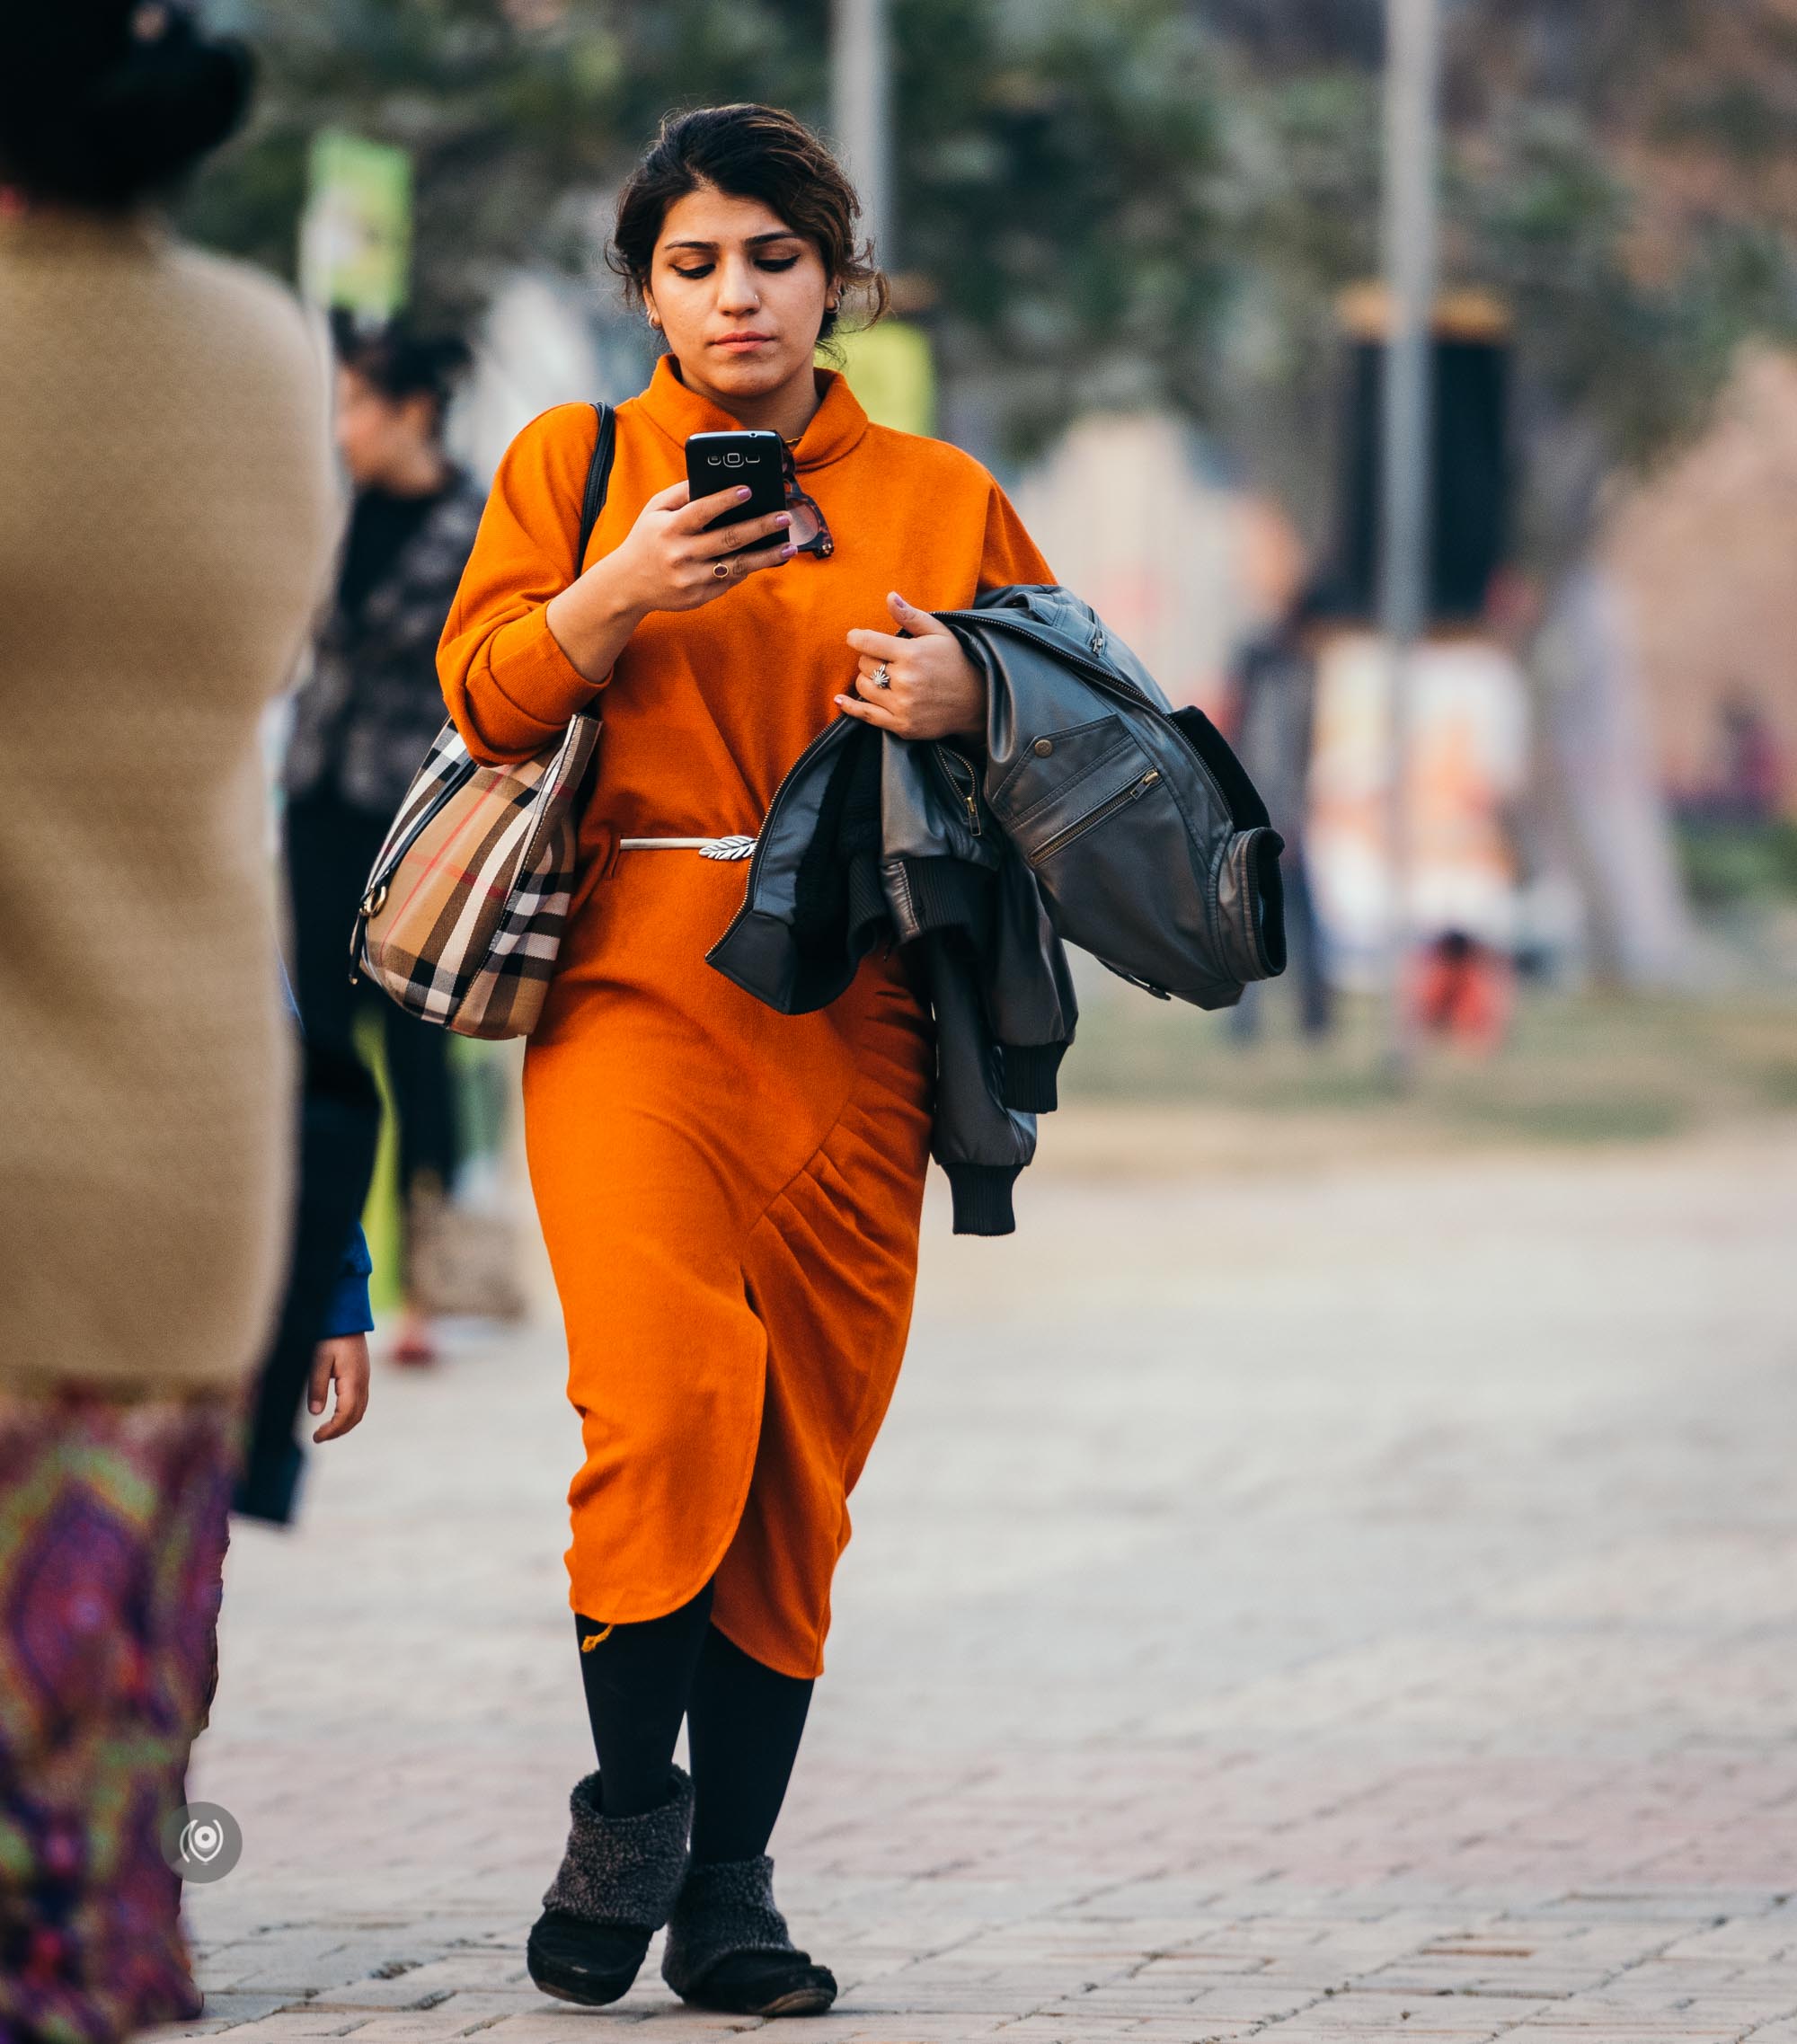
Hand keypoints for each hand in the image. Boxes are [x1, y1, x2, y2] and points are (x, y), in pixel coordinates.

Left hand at [309, 1334, 369, 1443]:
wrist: (347, 1317)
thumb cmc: (331, 1336)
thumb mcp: (318, 1360)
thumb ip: (317, 1386)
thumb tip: (316, 1413)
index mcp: (353, 1381)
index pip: (345, 1415)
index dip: (332, 1430)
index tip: (316, 1437)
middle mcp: (363, 1383)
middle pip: (356, 1417)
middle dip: (339, 1431)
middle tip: (319, 1437)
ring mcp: (365, 1379)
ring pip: (360, 1410)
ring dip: (345, 1424)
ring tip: (326, 1430)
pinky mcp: (363, 1375)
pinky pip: (360, 1402)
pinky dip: (349, 1414)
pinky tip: (336, 1414)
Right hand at [590, 478, 795, 618]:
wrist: (628, 584)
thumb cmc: (647, 539)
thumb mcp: (655, 511)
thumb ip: (681, 493)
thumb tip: (711, 477)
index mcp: (670, 529)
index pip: (700, 511)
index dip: (725, 500)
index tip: (749, 490)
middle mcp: (681, 555)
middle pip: (727, 539)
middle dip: (760, 527)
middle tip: (784, 517)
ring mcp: (691, 579)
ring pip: (736, 566)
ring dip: (766, 556)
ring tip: (789, 547)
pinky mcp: (699, 596)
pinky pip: (730, 581)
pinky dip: (748, 569)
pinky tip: (767, 558)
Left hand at [838, 593, 986, 740]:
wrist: (977, 702)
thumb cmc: (956, 662)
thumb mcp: (939, 633)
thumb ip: (911, 616)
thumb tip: (889, 596)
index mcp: (912, 654)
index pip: (868, 642)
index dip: (856, 638)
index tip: (854, 637)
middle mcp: (905, 681)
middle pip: (865, 664)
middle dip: (871, 659)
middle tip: (886, 660)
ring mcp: (902, 706)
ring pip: (863, 687)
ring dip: (867, 680)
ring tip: (883, 677)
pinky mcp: (902, 725)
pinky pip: (866, 715)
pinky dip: (850, 707)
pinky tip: (839, 700)